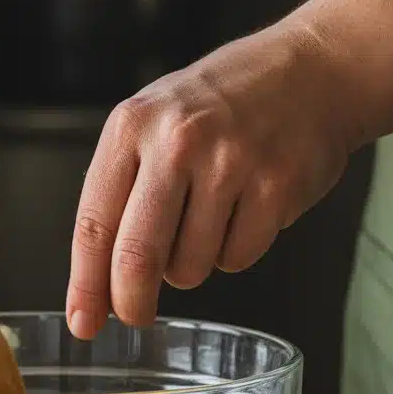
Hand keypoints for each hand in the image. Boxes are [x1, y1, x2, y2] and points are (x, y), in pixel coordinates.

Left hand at [66, 28, 354, 338]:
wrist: (310, 70)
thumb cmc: (219, 105)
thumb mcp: (153, 123)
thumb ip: (121, 191)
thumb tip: (98, 282)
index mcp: (132, 126)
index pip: (95, 222)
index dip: (86, 283)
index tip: (82, 322)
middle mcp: (178, 142)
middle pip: (138, 255)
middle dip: (132, 301)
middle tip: (136, 317)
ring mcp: (231, 164)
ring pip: (190, 266)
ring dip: (192, 264)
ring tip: (209, 216)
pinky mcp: (277, 187)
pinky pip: (238, 258)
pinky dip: (235, 250)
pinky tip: (245, 210)